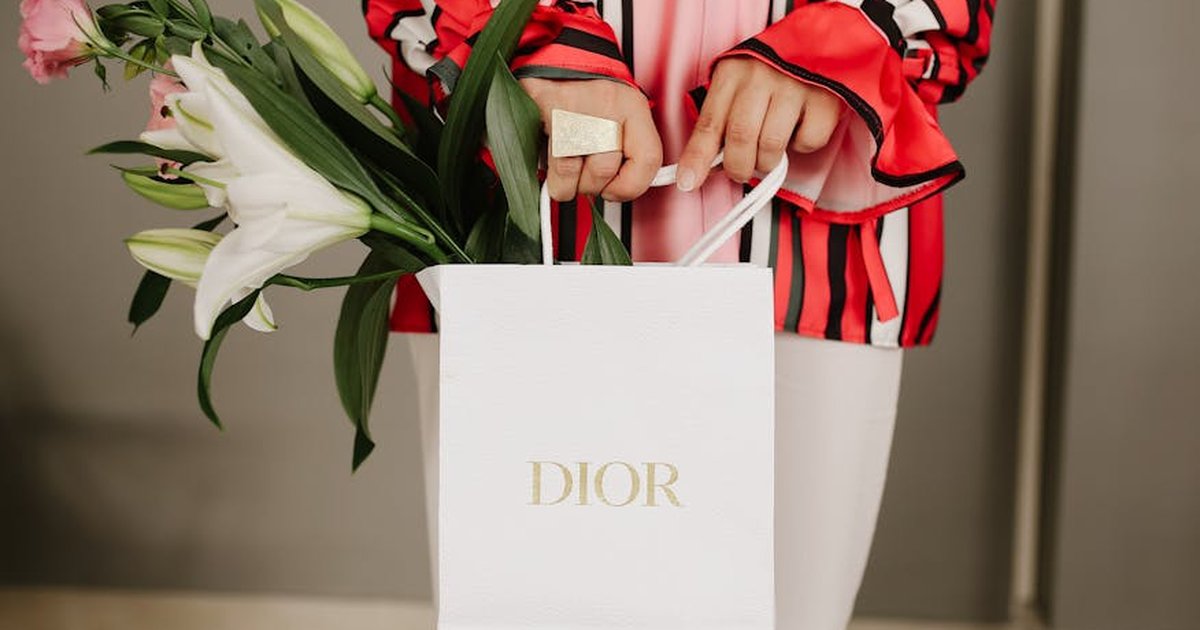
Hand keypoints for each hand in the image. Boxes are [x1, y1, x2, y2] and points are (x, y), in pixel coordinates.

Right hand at [520, 77, 662, 201]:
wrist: (548, 59)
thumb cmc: (582, 97)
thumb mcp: (615, 118)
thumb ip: (626, 152)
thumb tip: (621, 192)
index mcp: (632, 106)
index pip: (648, 158)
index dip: (631, 185)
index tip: (616, 189)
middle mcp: (608, 103)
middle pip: (606, 169)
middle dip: (592, 186)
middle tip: (583, 178)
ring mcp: (576, 106)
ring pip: (576, 171)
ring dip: (568, 185)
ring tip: (564, 173)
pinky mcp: (547, 110)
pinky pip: (554, 167)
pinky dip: (552, 180)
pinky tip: (550, 168)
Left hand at [677, 57, 844, 190]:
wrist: (818, 42)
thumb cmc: (772, 72)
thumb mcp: (738, 85)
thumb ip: (722, 121)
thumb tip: (708, 166)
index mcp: (732, 73)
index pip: (709, 122)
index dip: (697, 157)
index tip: (688, 181)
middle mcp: (761, 75)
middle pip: (740, 137)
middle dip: (738, 167)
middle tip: (741, 170)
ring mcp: (794, 85)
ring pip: (772, 145)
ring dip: (768, 162)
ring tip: (769, 151)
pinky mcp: (824, 98)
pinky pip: (807, 141)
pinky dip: (802, 146)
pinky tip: (799, 128)